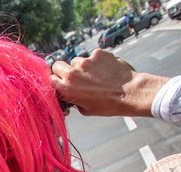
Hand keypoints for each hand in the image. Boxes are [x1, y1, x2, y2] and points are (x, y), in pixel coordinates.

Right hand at [51, 49, 167, 117]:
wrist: (130, 93)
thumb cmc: (108, 105)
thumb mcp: (84, 109)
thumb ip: (72, 98)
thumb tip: (69, 93)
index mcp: (66, 88)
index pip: (50, 79)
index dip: (55, 81)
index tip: (61, 83)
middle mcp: (72, 73)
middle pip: (58, 65)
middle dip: (63, 70)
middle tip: (74, 77)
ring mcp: (86, 61)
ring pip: (76, 60)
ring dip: (82, 66)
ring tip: (95, 75)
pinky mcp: (98, 53)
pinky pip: (92, 56)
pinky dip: (96, 61)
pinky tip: (105, 70)